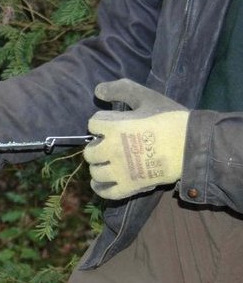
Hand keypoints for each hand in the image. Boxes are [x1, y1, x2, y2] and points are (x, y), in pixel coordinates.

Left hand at [84, 79, 188, 199]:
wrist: (192, 145)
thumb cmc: (170, 119)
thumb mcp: (147, 98)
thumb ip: (121, 90)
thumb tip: (97, 91)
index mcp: (114, 127)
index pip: (92, 124)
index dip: (101, 122)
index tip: (113, 124)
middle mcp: (112, 150)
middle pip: (89, 151)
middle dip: (98, 147)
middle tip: (111, 145)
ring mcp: (120, 171)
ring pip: (95, 172)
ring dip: (99, 167)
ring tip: (110, 162)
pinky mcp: (130, 186)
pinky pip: (106, 192)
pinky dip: (100, 188)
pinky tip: (102, 182)